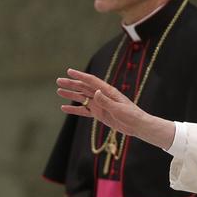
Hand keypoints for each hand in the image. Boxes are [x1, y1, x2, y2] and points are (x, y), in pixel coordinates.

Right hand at [56, 68, 174, 149]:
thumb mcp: (118, 108)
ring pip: (82, 98)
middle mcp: (102, 96)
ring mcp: (100, 105)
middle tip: (58, 80)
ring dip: (71, 95)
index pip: (92, 81)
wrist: (137, 125)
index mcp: (108, 91)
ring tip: (59, 91)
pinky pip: (84, 111)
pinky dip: (74, 109)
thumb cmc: (131, 115)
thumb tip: (95, 92)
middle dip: (72, 84)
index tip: (69, 71)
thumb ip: (106, 101)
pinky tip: (64, 108)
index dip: (80, 76)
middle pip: (84, 88)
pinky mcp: (99, 114)